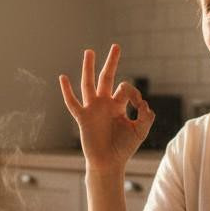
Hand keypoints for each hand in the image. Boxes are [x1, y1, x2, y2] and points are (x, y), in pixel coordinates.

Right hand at [59, 44, 154, 173]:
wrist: (109, 163)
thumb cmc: (123, 148)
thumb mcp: (141, 130)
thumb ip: (146, 116)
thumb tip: (143, 103)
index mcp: (118, 105)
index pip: (126, 88)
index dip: (134, 93)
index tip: (139, 106)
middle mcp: (104, 104)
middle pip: (107, 78)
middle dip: (111, 62)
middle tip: (116, 46)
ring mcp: (92, 109)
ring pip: (89, 84)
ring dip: (89, 68)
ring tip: (90, 52)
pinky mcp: (83, 118)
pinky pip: (73, 103)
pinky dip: (67, 91)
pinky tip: (63, 78)